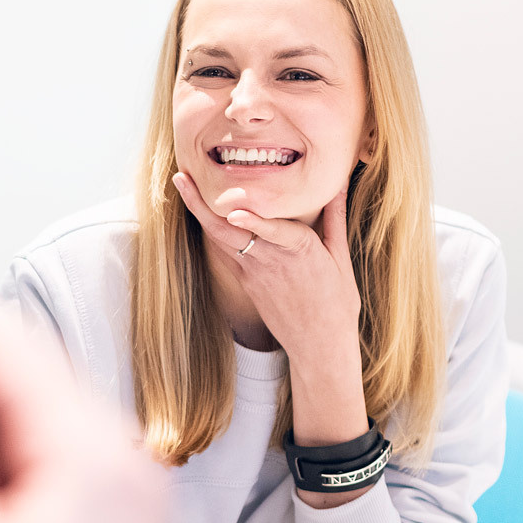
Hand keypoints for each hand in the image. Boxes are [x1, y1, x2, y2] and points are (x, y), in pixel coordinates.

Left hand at [171, 172, 361, 373]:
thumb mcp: (341, 258)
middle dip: (203, 204)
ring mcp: (253, 274)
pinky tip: (200, 211)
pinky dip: (212, 229)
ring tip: (184, 184)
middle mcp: (271, 261)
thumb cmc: (337, 302)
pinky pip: (225, 251)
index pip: (275, 231)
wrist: (319, 345)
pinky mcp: (246, 282)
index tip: (233, 209)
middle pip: (229, 232)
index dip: (253, 220)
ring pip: (220, 239)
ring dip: (200, 213)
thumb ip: (335, 218)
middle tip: (182, 177)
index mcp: (301, 252)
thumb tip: (339, 182)